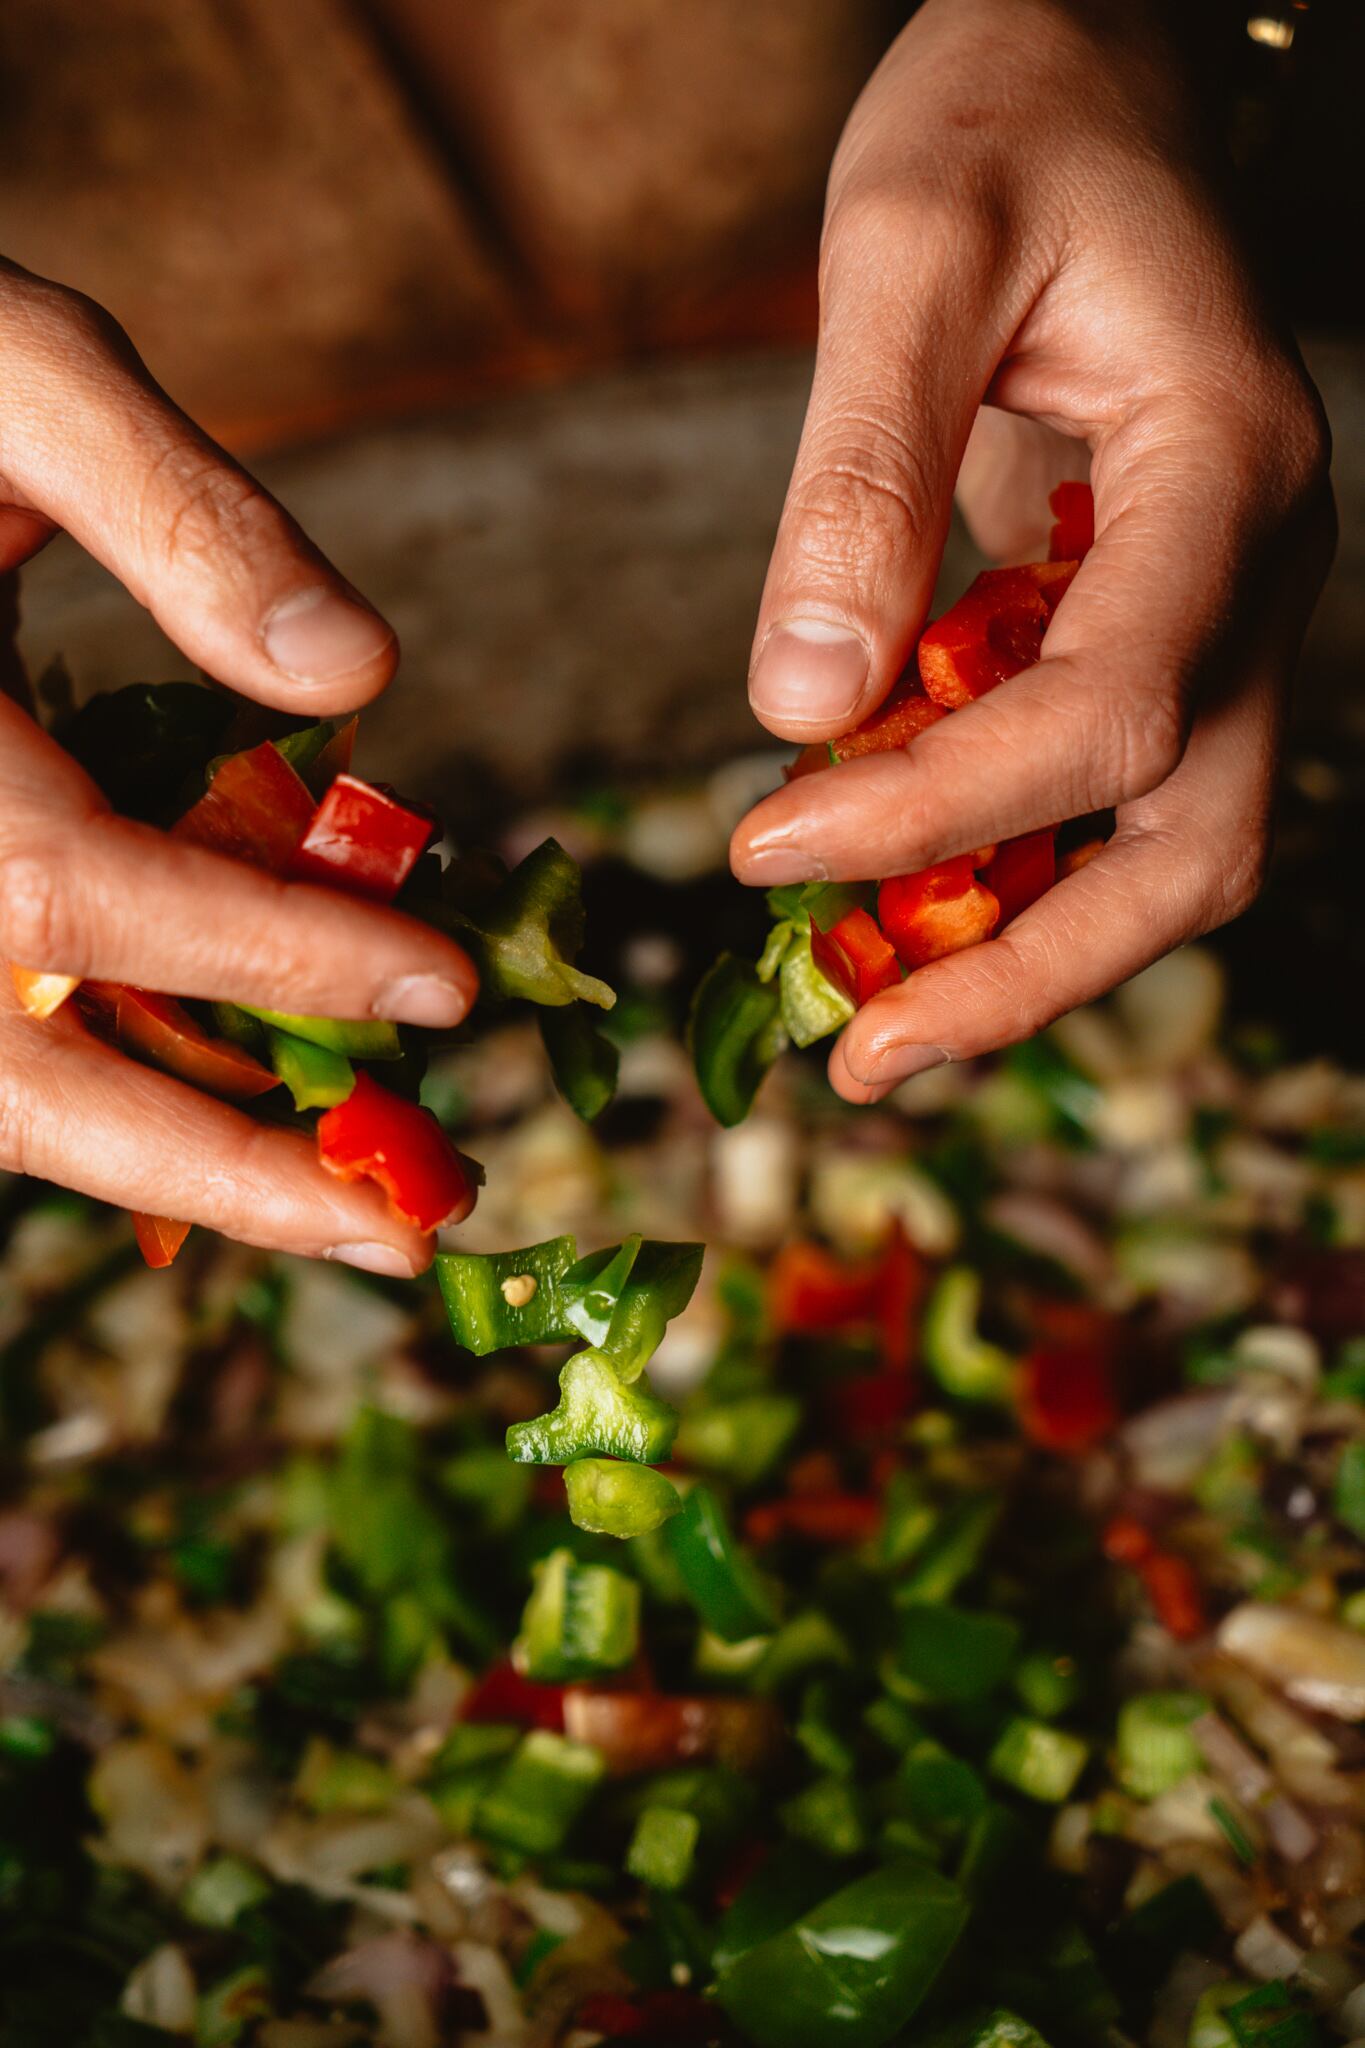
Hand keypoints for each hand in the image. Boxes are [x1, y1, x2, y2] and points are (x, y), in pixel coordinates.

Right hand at [0, 261, 477, 1273]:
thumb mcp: (12, 371)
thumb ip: (175, 511)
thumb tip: (361, 672)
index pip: (74, 896)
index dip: (268, 955)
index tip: (445, 989)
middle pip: (14, 1079)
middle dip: (218, 1169)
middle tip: (403, 1234)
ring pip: (3, 1094)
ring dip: (179, 1169)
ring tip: (352, 1219)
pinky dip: (122, 1093)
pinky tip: (246, 1123)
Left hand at [730, 0, 1332, 1101]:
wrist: (1098, 64)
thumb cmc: (1012, 112)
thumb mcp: (912, 247)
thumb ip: (864, 476)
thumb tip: (797, 708)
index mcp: (1226, 474)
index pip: (1106, 713)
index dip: (933, 812)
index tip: (761, 845)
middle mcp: (1253, 569)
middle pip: (1189, 843)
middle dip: (1029, 973)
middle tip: (864, 1056)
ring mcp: (1220, 606)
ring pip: (1163, 843)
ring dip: (1025, 950)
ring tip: (863, 1018)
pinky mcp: (1155, 619)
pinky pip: (1104, 788)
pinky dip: (1002, 862)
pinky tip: (880, 891)